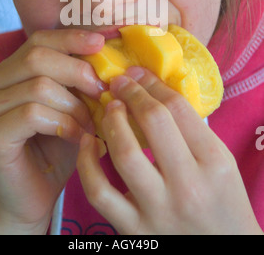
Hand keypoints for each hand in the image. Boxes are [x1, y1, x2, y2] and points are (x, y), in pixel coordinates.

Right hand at [0, 29, 104, 234]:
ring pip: (39, 86)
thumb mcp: (70, 105)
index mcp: (6, 73)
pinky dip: (65, 123)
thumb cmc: (55, 148)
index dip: (70, 38)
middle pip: (37, 57)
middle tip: (102, 91)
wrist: (33, 197)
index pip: (37, 41)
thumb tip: (104, 50)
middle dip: (78, 71)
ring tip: (91, 123)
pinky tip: (78, 137)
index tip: (100, 43)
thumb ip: (78, 79)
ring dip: (75, 105)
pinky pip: (33, 114)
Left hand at [77, 67, 262, 234]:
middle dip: (131, 93)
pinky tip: (87, 141)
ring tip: (109, 106)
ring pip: (124, 154)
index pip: (178, 109)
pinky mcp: (133, 230)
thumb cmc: (224, 203)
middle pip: (153, 122)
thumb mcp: (222, 163)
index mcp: (214, 163)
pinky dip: (86, 162)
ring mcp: (158, 210)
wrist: (223, 254)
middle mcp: (188, 186)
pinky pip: (99, 192)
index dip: (153, 83)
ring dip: (111, 121)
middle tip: (119, 81)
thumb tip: (155, 91)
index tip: (139, 74)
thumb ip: (192, 130)